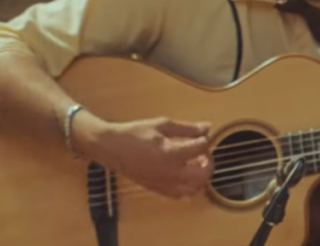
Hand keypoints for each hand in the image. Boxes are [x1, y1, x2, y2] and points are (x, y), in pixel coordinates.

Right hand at [76, 113, 212, 197]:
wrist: (111, 148)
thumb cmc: (135, 133)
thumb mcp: (162, 125)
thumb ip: (187, 128)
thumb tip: (207, 127)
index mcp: (171, 153)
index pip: (201, 148)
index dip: (204, 139)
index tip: (201, 135)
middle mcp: (170, 172)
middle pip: (203, 175)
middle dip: (209, 163)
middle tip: (203, 153)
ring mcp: (164, 184)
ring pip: (194, 189)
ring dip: (201, 177)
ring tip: (196, 164)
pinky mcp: (158, 189)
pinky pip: (181, 195)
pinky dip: (189, 186)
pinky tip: (184, 174)